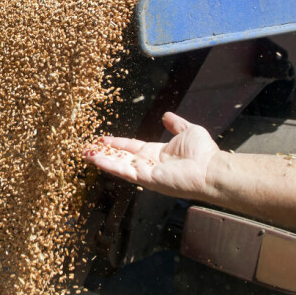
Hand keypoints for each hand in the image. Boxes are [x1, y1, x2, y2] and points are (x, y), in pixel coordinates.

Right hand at [83, 112, 219, 199]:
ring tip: (84, 154)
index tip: (103, 139)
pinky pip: (123, 171)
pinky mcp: (145, 178)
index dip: (117, 143)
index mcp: (156, 153)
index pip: (131, 147)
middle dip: (103, 153)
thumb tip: (167, 116)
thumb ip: (176, 124)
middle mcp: (148, 164)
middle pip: (120, 157)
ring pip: (118, 165)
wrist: (211, 168)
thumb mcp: (188, 130)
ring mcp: (145, 172)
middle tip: (86, 149)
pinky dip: (108, 165)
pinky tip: (95, 159)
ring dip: (101, 159)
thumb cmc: (204, 153)